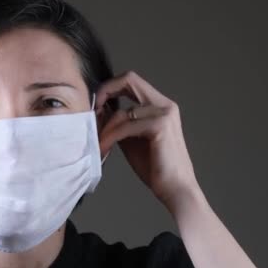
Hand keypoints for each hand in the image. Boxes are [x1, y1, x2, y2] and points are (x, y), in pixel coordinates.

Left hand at [96, 71, 199, 209]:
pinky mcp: (160, 126)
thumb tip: (99, 110)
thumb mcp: (131, 138)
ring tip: (98, 144)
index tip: (96, 105)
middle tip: (92, 111)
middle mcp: (165, 104)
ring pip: (122, 112)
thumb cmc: (155, 166)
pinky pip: (125, 127)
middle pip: (130, 79)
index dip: (109, 87)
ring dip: (105, 129)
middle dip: (105, 92)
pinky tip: (104, 149)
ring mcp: (164, 113)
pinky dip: (110, 137)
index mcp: (159, 104)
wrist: (175, 188)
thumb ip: (119, 122)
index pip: (131, 80)